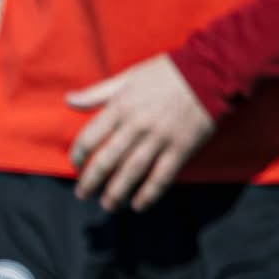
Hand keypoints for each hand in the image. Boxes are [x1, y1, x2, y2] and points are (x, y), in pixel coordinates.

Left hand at [67, 54, 214, 210]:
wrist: (210, 72)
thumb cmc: (166, 73)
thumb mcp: (128, 77)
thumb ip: (97, 93)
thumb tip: (68, 100)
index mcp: (121, 107)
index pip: (90, 136)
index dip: (79, 154)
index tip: (76, 164)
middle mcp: (136, 125)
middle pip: (107, 160)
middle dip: (91, 181)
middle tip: (83, 194)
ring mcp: (159, 139)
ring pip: (132, 172)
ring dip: (116, 193)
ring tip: (108, 205)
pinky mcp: (180, 149)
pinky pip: (161, 177)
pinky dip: (149, 194)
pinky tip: (138, 205)